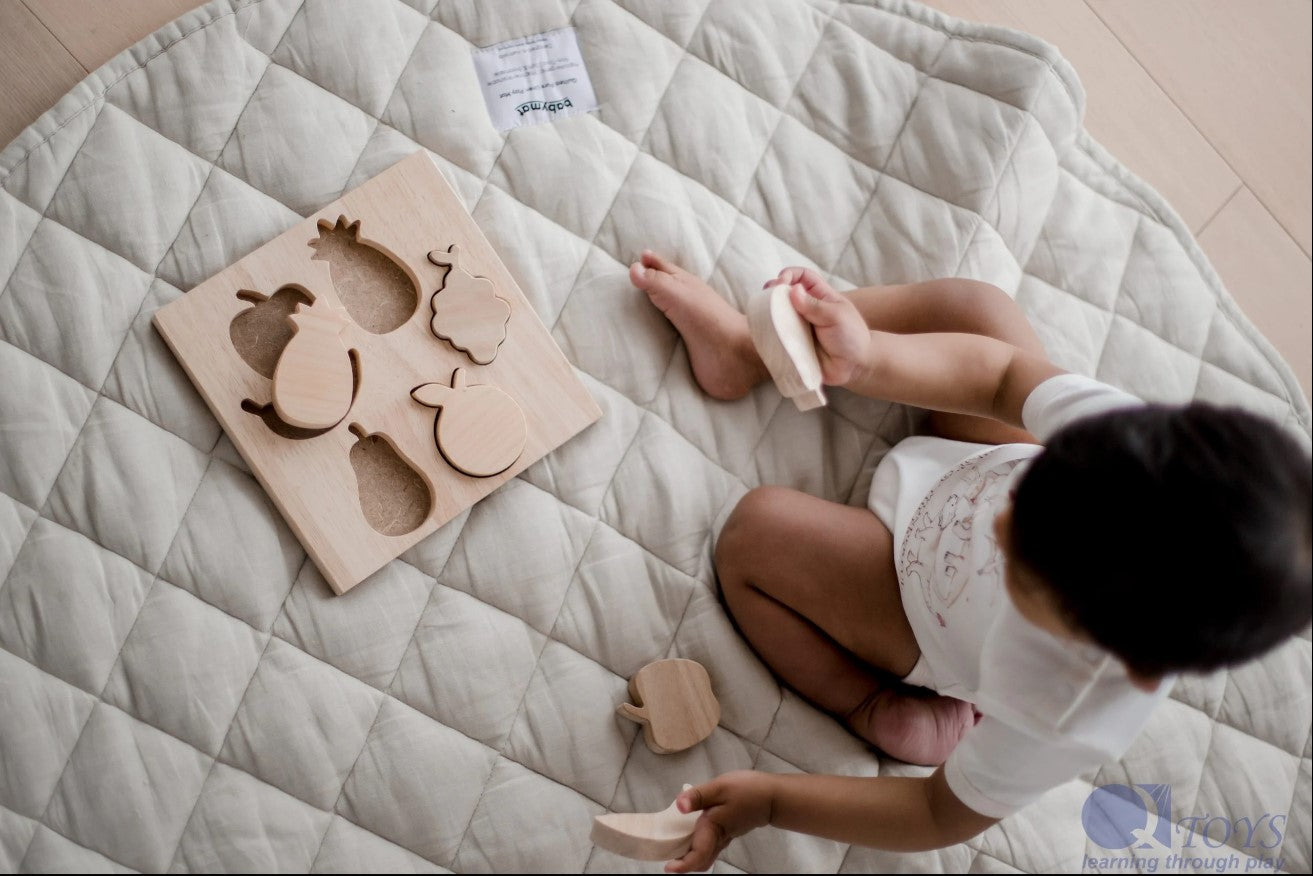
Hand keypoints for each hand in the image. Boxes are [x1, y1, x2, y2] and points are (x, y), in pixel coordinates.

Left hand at [665, 771, 776, 872]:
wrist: (771, 796)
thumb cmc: (747, 791)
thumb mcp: (720, 787)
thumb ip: (698, 796)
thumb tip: (679, 805)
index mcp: (713, 828)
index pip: (697, 855)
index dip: (683, 866)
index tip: (668, 868)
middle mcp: (718, 837)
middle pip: (700, 860)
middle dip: (683, 863)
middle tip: (666, 855)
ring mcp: (724, 837)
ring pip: (705, 855)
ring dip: (690, 856)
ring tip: (673, 845)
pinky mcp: (727, 832)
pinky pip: (710, 847)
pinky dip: (698, 847)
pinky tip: (689, 832)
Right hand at [765, 268, 869, 385]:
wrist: (854, 367)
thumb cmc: (851, 336)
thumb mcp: (837, 316)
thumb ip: (815, 305)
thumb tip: (793, 290)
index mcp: (819, 296)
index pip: (802, 276)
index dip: (790, 274)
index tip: (781, 282)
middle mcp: (806, 309)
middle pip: (784, 293)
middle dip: (772, 291)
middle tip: (766, 297)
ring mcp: (798, 326)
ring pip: (777, 315)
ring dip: (767, 312)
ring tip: (762, 315)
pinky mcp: (792, 344)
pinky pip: (777, 336)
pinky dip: (768, 333)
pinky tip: (764, 332)